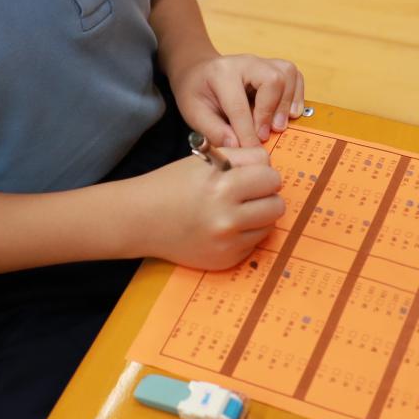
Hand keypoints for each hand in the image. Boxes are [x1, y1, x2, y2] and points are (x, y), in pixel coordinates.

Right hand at [135, 146, 286, 269]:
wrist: (141, 220)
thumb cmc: (172, 184)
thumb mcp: (205, 160)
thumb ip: (243, 158)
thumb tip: (271, 169)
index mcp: (223, 186)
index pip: (271, 177)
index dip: (262, 174)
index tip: (250, 177)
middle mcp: (228, 217)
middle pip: (277, 205)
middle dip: (265, 197)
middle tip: (247, 194)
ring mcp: (227, 243)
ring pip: (269, 226)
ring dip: (257, 217)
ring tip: (234, 210)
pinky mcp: (225, 260)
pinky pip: (253, 243)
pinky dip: (244, 234)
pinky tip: (223, 227)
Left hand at [173, 53, 305, 147]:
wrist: (199, 72)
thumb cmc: (196, 92)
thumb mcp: (193, 112)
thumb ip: (213, 130)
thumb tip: (237, 145)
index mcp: (222, 72)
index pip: (239, 105)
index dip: (247, 132)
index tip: (251, 150)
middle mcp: (246, 62)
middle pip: (272, 80)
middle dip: (272, 111)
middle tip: (265, 134)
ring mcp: (262, 62)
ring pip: (288, 74)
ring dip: (287, 102)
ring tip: (279, 125)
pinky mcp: (274, 67)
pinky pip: (295, 76)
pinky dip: (297, 95)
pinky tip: (289, 113)